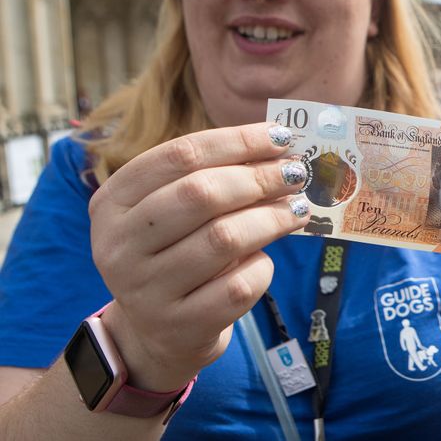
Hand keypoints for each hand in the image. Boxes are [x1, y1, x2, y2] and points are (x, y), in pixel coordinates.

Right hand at [89, 123, 309, 391]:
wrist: (158, 332)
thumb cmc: (176, 251)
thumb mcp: (175, 210)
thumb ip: (215, 176)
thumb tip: (280, 149)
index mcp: (113, 202)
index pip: (180, 155)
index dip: (238, 141)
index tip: (281, 137)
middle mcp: (119, 246)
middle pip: (200, 194)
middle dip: (259, 177)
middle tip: (295, 173)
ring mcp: (146, 291)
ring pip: (224, 239)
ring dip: (272, 218)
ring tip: (298, 209)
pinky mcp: (180, 326)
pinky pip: (238, 287)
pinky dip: (262, 266)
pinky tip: (267, 258)